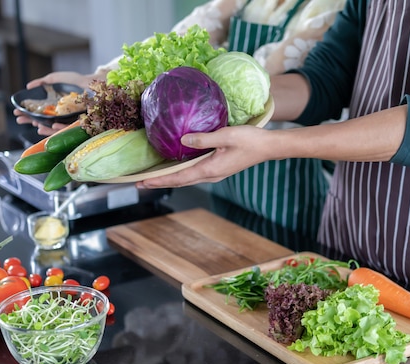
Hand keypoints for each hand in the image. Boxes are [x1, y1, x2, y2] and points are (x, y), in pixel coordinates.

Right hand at [12, 71, 105, 135]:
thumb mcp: (60, 78)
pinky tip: (52, 124)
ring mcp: (73, 122)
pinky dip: (62, 127)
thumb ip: (46, 81)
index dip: (29, 116)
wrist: (98, 83)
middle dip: (32, 122)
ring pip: (57, 130)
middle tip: (19, 120)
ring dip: (45, 128)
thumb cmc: (79, 81)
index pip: (41, 116)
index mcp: (58, 110)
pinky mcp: (84, 125)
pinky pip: (72, 129)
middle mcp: (64, 117)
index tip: (17, 114)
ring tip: (35, 126)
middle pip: (45, 123)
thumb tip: (29, 86)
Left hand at [137, 125, 271, 188]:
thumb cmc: (250, 140)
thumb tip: (183, 141)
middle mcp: (211, 175)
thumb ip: (204, 139)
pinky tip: (175, 168)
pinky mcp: (218, 169)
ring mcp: (215, 173)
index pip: (179, 177)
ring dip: (169, 178)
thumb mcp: (226, 136)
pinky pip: (194, 173)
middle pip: (180, 181)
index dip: (160, 180)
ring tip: (153, 177)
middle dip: (159, 182)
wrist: (268, 147)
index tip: (143, 182)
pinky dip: (180, 173)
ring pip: (186, 178)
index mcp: (210, 169)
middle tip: (140, 183)